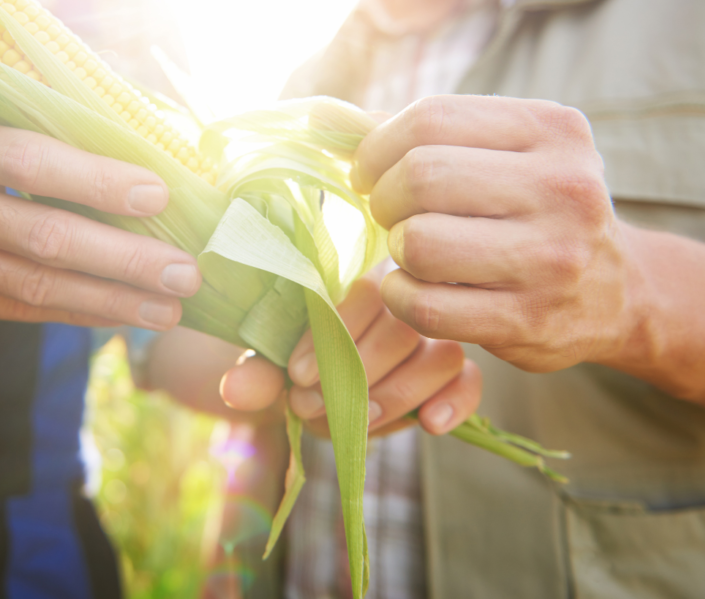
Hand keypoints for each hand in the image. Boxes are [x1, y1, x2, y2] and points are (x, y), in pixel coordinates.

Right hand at [0, 116, 199, 327]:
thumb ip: (27, 134)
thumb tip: (129, 136)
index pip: (31, 162)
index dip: (96, 179)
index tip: (158, 193)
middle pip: (44, 236)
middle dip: (123, 258)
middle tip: (186, 270)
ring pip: (38, 285)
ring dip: (113, 300)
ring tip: (171, 308)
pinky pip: (21, 311)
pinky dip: (77, 313)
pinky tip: (123, 316)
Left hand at [220, 276, 481, 436]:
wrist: (316, 383)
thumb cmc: (297, 362)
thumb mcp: (273, 366)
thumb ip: (259, 373)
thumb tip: (234, 390)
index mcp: (360, 281)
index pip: (362, 293)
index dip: (330, 338)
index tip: (295, 376)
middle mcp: (404, 301)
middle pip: (402, 328)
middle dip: (356, 374)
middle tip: (312, 404)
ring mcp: (434, 336)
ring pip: (440, 356)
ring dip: (396, 394)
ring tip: (356, 421)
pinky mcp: (455, 373)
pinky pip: (470, 380)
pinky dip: (456, 401)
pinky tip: (429, 423)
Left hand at [353, 94, 632, 371]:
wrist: (619, 292)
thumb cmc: (535, 209)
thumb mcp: (504, 153)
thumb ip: (420, 132)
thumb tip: (324, 117)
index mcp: (553, 130)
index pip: (432, 118)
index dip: (377, 146)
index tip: (368, 171)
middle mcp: (564, 188)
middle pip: (421, 177)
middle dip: (384, 197)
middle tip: (389, 214)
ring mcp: (552, 259)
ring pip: (421, 243)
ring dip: (396, 249)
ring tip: (410, 251)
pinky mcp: (529, 320)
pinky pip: (425, 306)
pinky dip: (399, 296)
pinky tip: (411, 288)